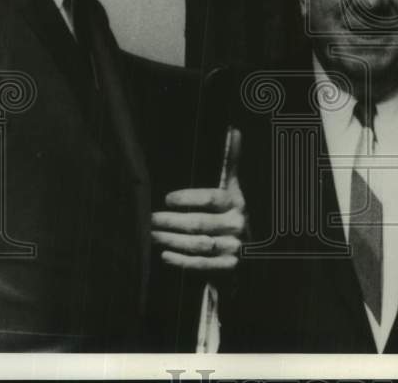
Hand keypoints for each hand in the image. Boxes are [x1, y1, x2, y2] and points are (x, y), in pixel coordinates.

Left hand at [151, 127, 244, 274]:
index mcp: (237, 202)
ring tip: (152, 235)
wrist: (247, 249)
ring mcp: (234, 247)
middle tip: (150, 218)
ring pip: (199, 244)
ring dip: (172, 240)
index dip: (189, 198)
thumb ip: (229, 162)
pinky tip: (164, 254)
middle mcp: (237, 224)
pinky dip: (182, 261)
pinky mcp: (228, 267)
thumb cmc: (230, 213)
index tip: (167, 198)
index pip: (212, 198)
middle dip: (171, 221)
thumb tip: (233, 130)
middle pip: (200, 223)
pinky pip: (202, 264)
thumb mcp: (232, 188)